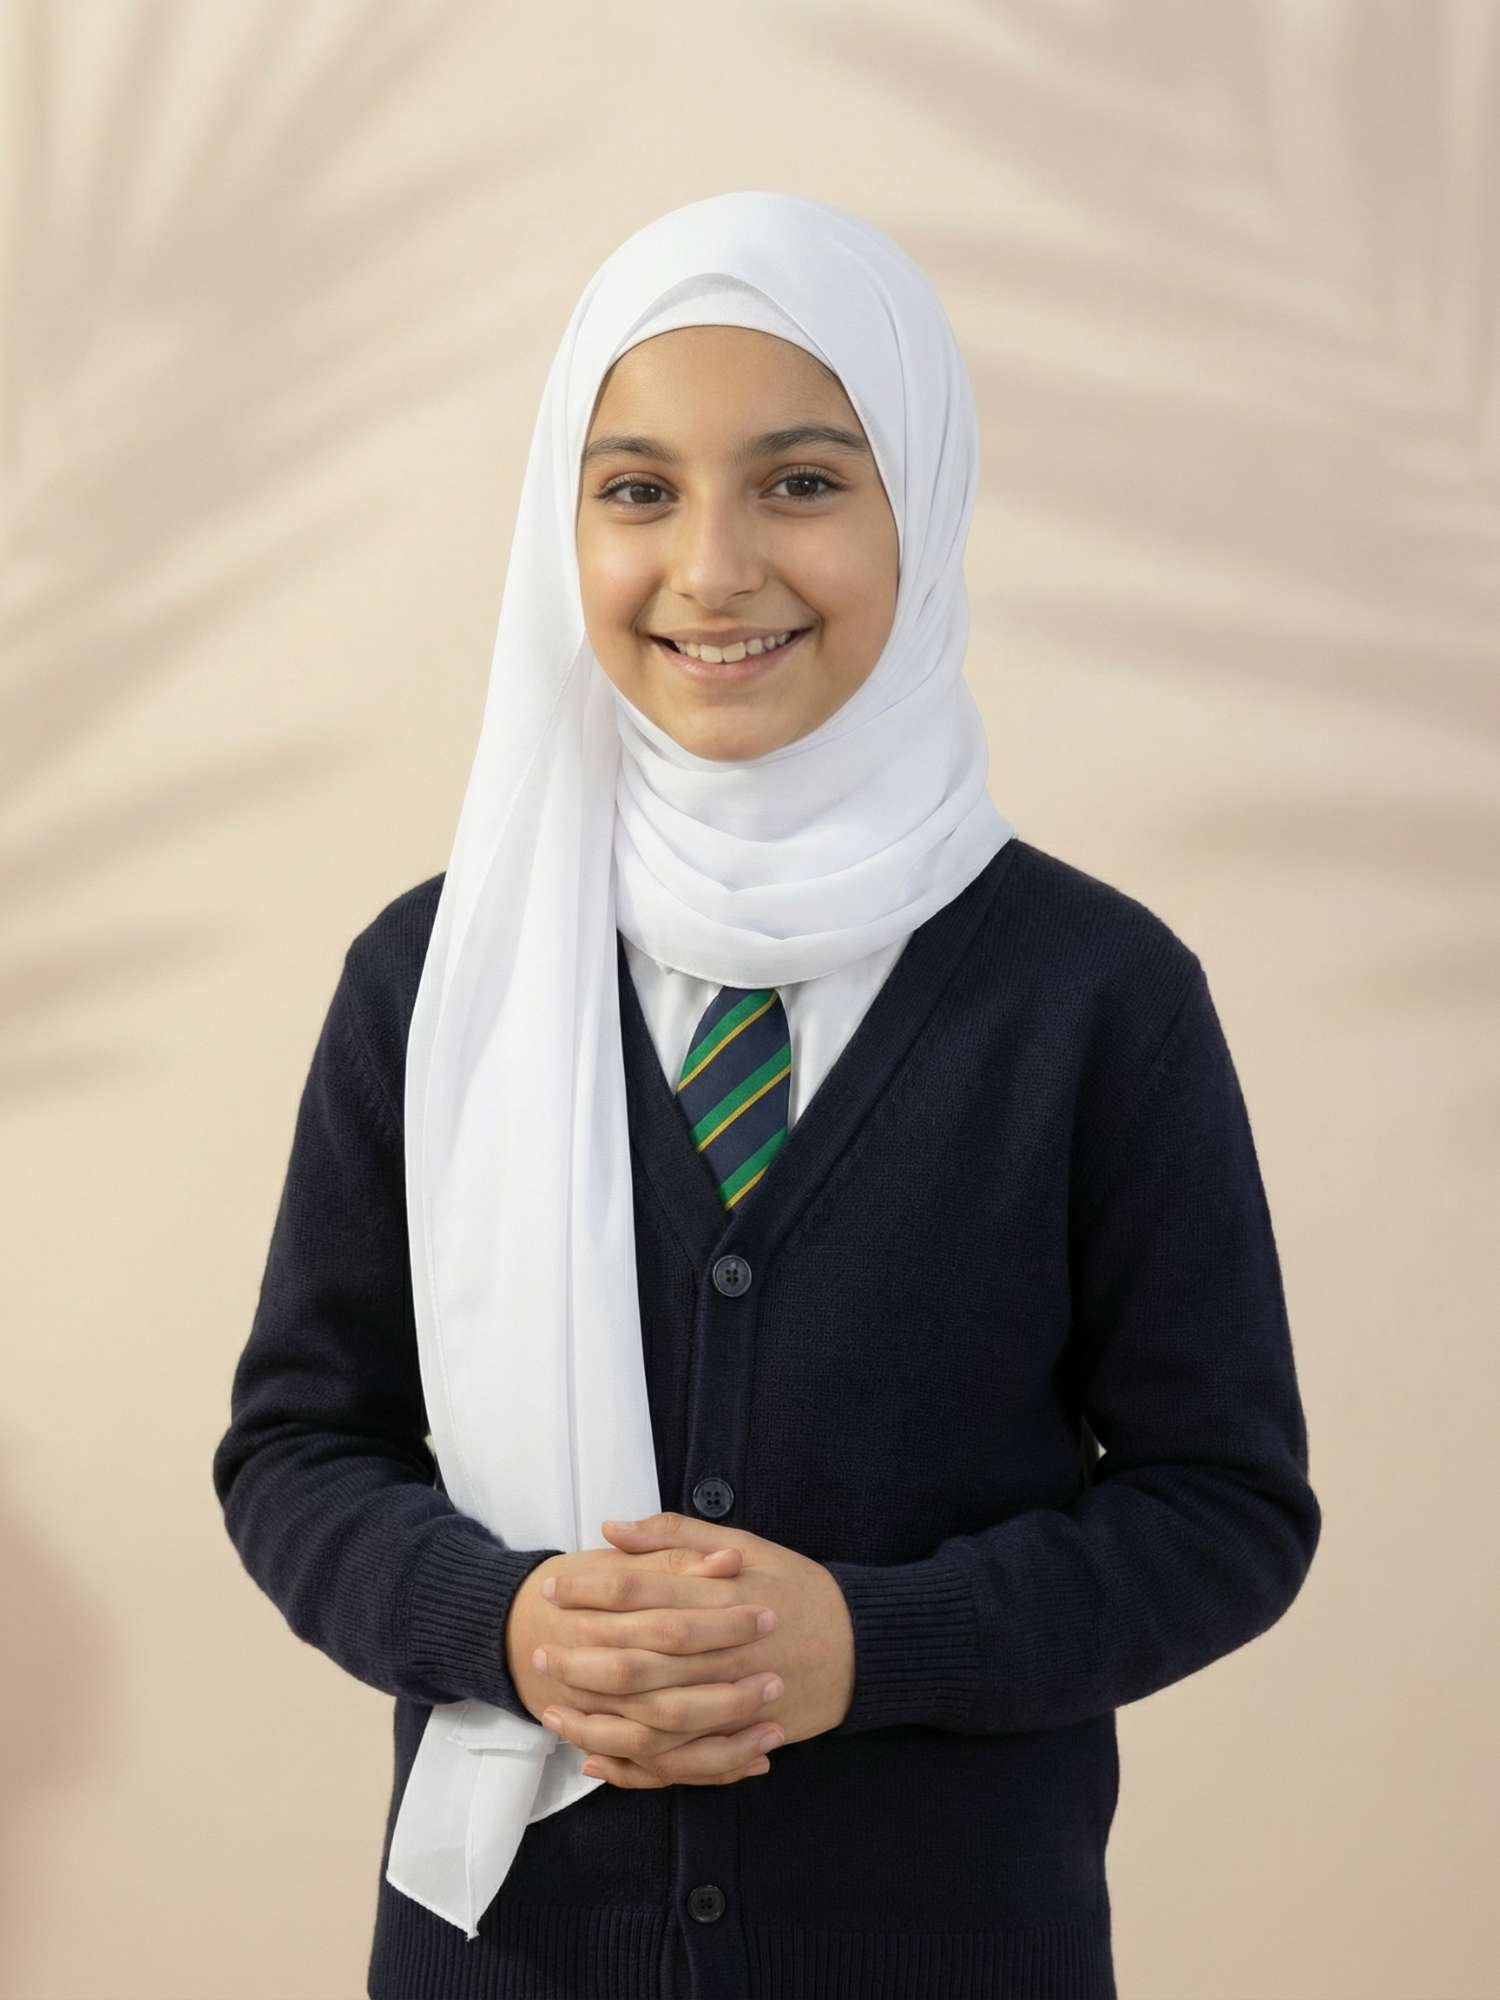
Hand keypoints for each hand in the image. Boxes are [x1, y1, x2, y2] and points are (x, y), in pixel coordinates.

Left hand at [534, 1511, 855, 1787]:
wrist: (858, 1645)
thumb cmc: (795, 1588)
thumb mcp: (745, 1544)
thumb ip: (676, 1535)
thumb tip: (612, 1528)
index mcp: (718, 1596)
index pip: (639, 1592)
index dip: (590, 1590)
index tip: (554, 1587)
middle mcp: (719, 1651)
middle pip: (635, 1660)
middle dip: (579, 1657)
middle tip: (538, 1650)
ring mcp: (729, 1700)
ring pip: (649, 1721)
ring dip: (596, 1718)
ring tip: (552, 1712)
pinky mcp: (736, 1737)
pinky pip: (676, 1761)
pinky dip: (634, 1765)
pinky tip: (596, 1758)